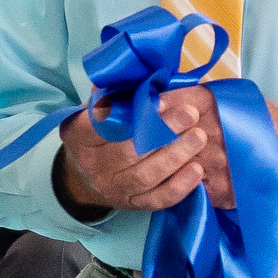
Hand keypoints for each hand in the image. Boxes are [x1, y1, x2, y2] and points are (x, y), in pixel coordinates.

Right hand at [59, 85, 227, 213]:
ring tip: (198, 137)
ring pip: (146, 175)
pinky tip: (197, 170)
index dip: (129, 114)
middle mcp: (94, 165)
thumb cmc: (97, 137)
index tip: (159, 100)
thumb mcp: (92, 112)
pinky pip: (157, 198)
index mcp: (79, 137)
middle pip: (128, 151)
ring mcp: (113, 188)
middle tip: (190, 114)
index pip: (99, 126)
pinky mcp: (133, 204)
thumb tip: (133, 73)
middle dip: (162, 132)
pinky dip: (179, 186)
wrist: (86, 180)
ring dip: (175, 156)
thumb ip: (110, 96)